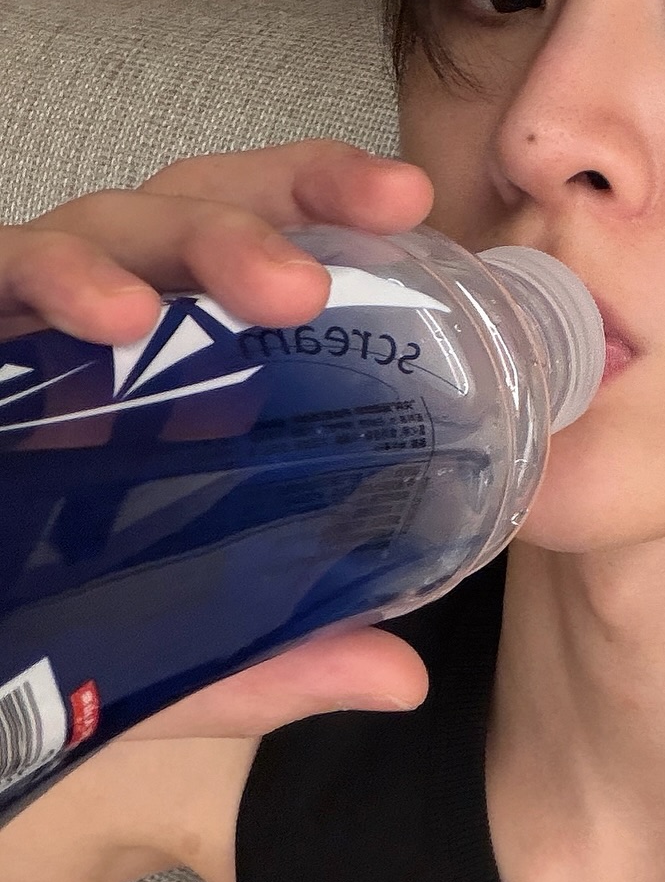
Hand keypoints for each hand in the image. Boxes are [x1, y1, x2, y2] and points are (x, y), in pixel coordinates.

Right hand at [0, 138, 436, 735]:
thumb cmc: (41, 604)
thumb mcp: (171, 642)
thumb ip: (279, 651)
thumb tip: (403, 681)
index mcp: (187, 355)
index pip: (269, 238)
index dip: (335, 201)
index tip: (411, 199)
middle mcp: (114, 313)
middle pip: (206, 203)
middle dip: (287, 203)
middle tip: (355, 246)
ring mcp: (30, 314)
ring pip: (114, 219)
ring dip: (199, 240)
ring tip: (276, 292)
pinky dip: (59, 277)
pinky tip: (112, 317)